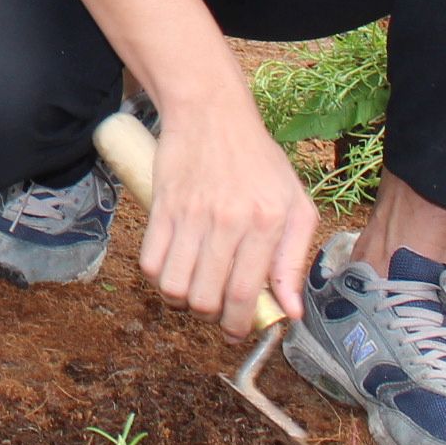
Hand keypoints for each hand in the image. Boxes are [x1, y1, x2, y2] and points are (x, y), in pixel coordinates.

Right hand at [134, 99, 320, 336]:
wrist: (211, 113)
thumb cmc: (257, 160)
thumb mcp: (296, 204)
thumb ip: (294, 260)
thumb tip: (291, 311)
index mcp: (267, 222)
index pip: (245, 294)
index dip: (238, 325)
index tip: (236, 331)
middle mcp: (229, 220)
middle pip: (207, 298)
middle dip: (210, 318)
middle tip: (216, 312)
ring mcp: (191, 214)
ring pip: (174, 287)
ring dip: (182, 302)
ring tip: (193, 292)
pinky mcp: (161, 207)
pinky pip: (149, 263)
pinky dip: (157, 278)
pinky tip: (172, 271)